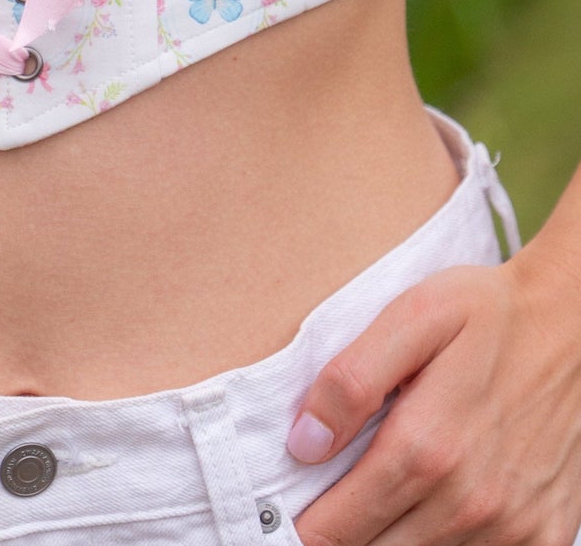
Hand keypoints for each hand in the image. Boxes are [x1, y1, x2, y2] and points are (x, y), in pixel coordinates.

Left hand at [286, 251, 580, 545]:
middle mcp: (471, 501)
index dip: (303, 528)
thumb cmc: (490, 314)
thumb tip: (304, 443)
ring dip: (391, 541)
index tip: (285, 514)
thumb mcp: (414, 316)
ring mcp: (512, 527)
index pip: (338, 528)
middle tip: (328, 504)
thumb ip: (352, 379)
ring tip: (375, 503)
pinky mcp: (543, 536)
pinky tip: (427, 511)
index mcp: (428, 447)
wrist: (576, 325)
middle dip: (342, 537)